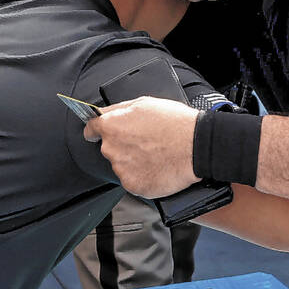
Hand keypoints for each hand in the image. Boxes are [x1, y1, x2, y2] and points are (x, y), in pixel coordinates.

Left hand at [83, 96, 199, 197]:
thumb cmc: (176, 123)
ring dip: (133, 162)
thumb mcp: (145, 103)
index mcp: (111, 126)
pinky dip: (142, 176)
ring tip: (155, 155)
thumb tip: (105, 113)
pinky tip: (157, 167)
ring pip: (122, 166)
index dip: (96, 131)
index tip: (98, 134)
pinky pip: (133, 181)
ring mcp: (122, 170)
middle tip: (145, 143)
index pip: (91, 129)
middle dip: (123, 146)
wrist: (197, 146)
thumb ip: (119, 109)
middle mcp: (111, 149)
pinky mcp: (134, 186)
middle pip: (109, 149)